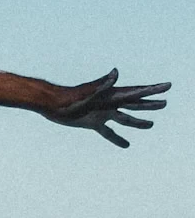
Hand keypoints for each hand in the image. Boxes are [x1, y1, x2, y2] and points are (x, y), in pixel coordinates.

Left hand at [43, 70, 168, 146]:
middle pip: (134, 104)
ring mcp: (102, 113)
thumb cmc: (68, 98)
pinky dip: (117, 138)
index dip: (153, 89)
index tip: (167, 85)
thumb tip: (116, 72)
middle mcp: (109, 103)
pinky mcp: (93, 122)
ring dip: (138, 122)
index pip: (136, 92)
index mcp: (111, 95)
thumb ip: (104, 84)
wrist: (50, 104)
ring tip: (151, 125)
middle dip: (150, 104)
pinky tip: (126, 144)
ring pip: (124, 118)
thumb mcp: (88, 93)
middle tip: (165, 104)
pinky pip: (108, 132)